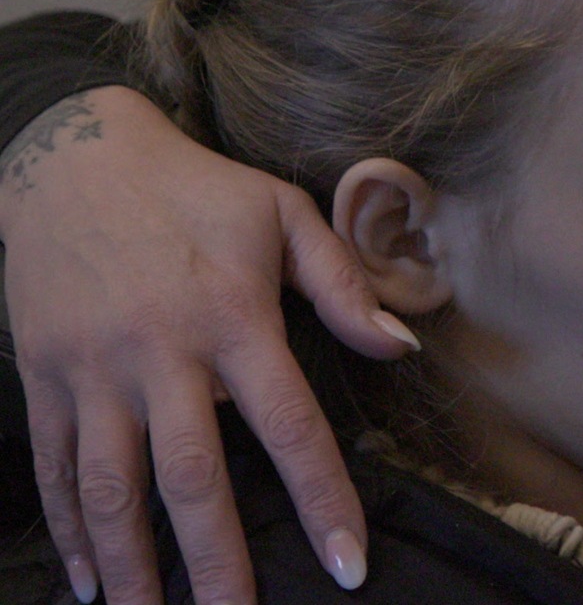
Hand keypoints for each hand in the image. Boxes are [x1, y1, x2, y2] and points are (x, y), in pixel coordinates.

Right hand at [0, 86, 416, 604]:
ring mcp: (94, 369)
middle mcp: (161, 353)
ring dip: (136, 563)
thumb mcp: (284, 215)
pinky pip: (57, 467)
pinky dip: (69, 529)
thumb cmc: (197, 189)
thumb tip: (402, 347)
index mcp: (233, 317)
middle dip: (219, 561)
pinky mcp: (45, 375)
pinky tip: (93, 580)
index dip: (322, 501)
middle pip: (193, 477)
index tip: (348, 564)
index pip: (289, 425)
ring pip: (113, 487)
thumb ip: (344, 286)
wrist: (72, 155)